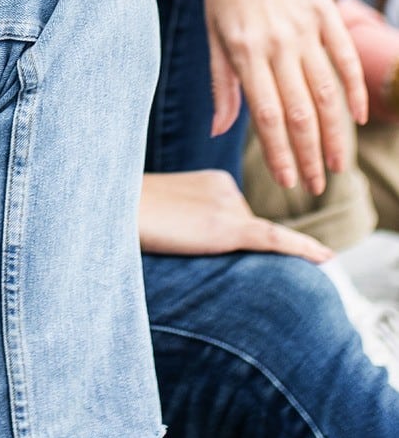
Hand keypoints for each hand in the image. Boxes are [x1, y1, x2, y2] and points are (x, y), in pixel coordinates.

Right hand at [139, 170, 330, 262]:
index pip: (239, 220)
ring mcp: (230, 205)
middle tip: (185, 245)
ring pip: (252, 242)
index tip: (205, 248)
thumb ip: (191, 222)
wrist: (111, 207)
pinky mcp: (228, 227)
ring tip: (184, 244)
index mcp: (213, 179)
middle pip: (248, 231)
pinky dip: (302, 248)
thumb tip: (201, 245)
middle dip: (228, 248)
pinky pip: (273, 239)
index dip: (223, 242)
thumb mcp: (166, 213)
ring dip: (232, 253)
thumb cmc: (129, 213)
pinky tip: (325, 258)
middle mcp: (228, 186)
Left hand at [194, 0, 367, 194]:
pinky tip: (359, 117)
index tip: (289, 182)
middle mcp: (277, 43)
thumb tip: (222, 131)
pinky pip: (344, 57)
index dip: (280, 154)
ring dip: (335, 133)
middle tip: (317, 187)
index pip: (268, 116)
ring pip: (327, 92)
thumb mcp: (213, 34)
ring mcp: (304, 27)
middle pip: (300, 112)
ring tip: (337, 164)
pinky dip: (355, 90)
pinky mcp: (324, 12)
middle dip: (309, 155)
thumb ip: (221, 84)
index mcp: (245, 51)